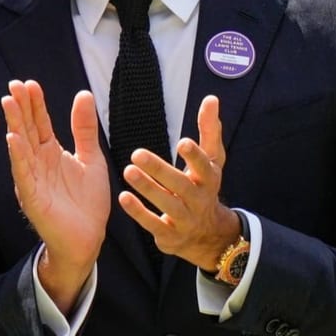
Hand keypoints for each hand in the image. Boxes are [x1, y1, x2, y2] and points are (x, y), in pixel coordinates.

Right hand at [2, 80, 108, 314]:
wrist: (88, 239)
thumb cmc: (87, 201)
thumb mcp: (91, 158)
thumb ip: (84, 128)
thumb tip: (83, 94)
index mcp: (50, 152)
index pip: (39, 122)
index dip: (35, 104)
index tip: (30, 84)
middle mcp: (37, 161)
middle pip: (27, 129)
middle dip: (21, 107)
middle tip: (14, 85)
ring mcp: (32, 178)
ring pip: (20, 146)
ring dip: (14, 124)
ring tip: (9, 102)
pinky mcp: (31, 196)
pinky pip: (23, 172)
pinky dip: (18, 155)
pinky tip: (13, 139)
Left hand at [118, 95, 240, 270]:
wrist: (208, 235)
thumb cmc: (204, 186)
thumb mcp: (212, 160)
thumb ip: (209, 130)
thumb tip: (211, 99)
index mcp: (209, 178)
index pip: (205, 166)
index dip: (195, 156)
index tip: (182, 142)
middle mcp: (199, 199)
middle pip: (181, 185)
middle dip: (160, 169)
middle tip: (136, 154)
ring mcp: (185, 219)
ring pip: (167, 204)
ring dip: (147, 188)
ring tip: (128, 171)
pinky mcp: (170, 236)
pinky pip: (154, 224)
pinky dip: (139, 212)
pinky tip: (123, 197)